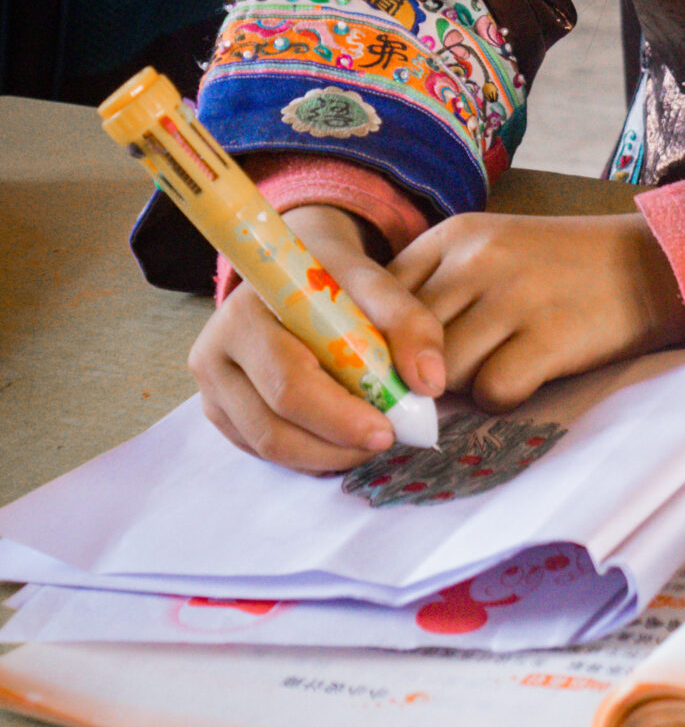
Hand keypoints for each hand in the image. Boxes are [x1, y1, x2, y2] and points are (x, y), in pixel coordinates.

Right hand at [188, 205, 446, 474]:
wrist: (294, 272)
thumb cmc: (333, 277)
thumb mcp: (374, 282)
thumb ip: (408, 322)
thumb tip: (430, 381)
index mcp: (245, 314)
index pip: (289, 382)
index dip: (338, 415)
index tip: (386, 429)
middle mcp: (215, 354)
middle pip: (273, 424)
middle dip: (338, 442)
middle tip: (387, 439)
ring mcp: (212, 389)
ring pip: (269, 446)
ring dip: (328, 454)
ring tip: (371, 438)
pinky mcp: (221, 413)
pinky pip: (264, 451)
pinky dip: (309, 453)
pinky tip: (342, 438)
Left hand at [388, 212, 684, 409]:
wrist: (649, 263)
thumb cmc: (560, 267)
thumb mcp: (490, 251)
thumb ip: (435, 288)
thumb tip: (380, 356)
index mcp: (455, 234)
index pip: (378, 297)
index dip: (379, 340)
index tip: (391, 363)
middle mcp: (477, 259)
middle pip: (406, 340)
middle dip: (416, 372)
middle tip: (440, 383)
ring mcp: (514, 297)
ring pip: (444, 371)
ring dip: (462, 387)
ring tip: (494, 369)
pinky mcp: (550, 336)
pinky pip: (493, 391)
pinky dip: (502, 398)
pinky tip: (524, 379)